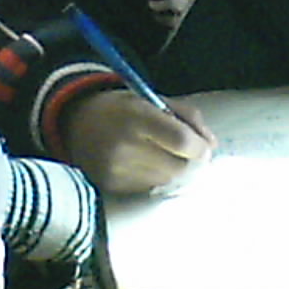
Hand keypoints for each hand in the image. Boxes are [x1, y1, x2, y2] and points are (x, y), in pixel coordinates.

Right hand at [63, 89, 215, 193]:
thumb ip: (187, 117)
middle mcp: (125, 146)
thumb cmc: (122, 109)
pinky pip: (149, 188)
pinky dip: (155, 178)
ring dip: (172, 171)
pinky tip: (144, 164)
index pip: (181, 141)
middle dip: (189, 161)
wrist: (77, 123)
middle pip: (178, 167)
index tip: (203, 146)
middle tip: (185, 152)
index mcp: (136, 116)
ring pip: (167, 181)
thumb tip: (211, 145)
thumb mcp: (153, 100)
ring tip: (161, 155)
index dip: (199, 147)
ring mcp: (116, 170)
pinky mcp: (111, 186)